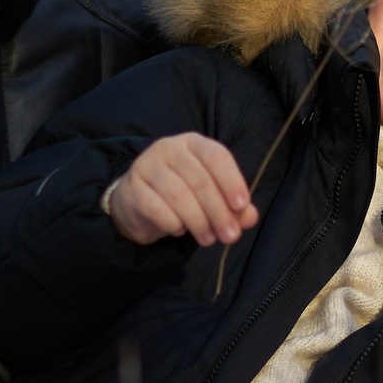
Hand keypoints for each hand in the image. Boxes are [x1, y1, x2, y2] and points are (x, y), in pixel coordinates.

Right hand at [107, 133, 256, 246]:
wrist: (136, 203)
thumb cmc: (180, 195)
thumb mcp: (210, 196)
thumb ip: (232, 205)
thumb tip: (249, 217)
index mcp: (193, 143)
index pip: (216, 156)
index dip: (232, 181)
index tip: (242, 206)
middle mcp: (169, 148)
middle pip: (200, 180)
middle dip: (219, 212)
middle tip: (229, 236)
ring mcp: (147, 166)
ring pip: (179, 195)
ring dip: (199, 222)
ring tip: (208, 238)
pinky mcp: (133, 189)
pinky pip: (157, 209)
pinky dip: (174, 224)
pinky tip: (179, 230)